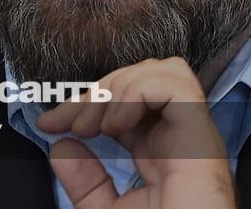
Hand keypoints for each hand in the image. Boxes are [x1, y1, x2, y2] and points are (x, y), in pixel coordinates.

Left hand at [36, 57, 235, 208]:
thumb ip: (86, 181)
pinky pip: (176, 84)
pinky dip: (137, 93)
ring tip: (99, 126)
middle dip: (98, 90)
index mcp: (160, 154)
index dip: (85, 103)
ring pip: (165, 70)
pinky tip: (117, 127)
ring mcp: (193, 137)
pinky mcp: (201, 139)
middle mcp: (180, 140)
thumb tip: (61, 145)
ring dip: (121, 87)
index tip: (49, 124)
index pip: (126, 103)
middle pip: (144, 77)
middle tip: (71, 125)